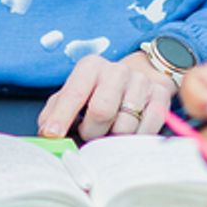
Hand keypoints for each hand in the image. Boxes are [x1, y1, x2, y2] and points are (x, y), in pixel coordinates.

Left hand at [39, 50, 173, 139]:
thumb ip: (55, 113)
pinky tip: (129, 131)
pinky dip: (134, 138)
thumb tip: (46, 134)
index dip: (61, 117)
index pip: (74, 93)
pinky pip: (146, 128)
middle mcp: (117, 70)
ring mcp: (141, 82)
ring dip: (113, 137)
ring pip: (125, 125)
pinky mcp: (160, 95)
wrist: (136, 79)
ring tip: (110, 130)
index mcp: (91, 67)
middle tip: (90, 135)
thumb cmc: (97, 93)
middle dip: (92, 132)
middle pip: (102, 111)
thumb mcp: (73, 95)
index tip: (53, 134)